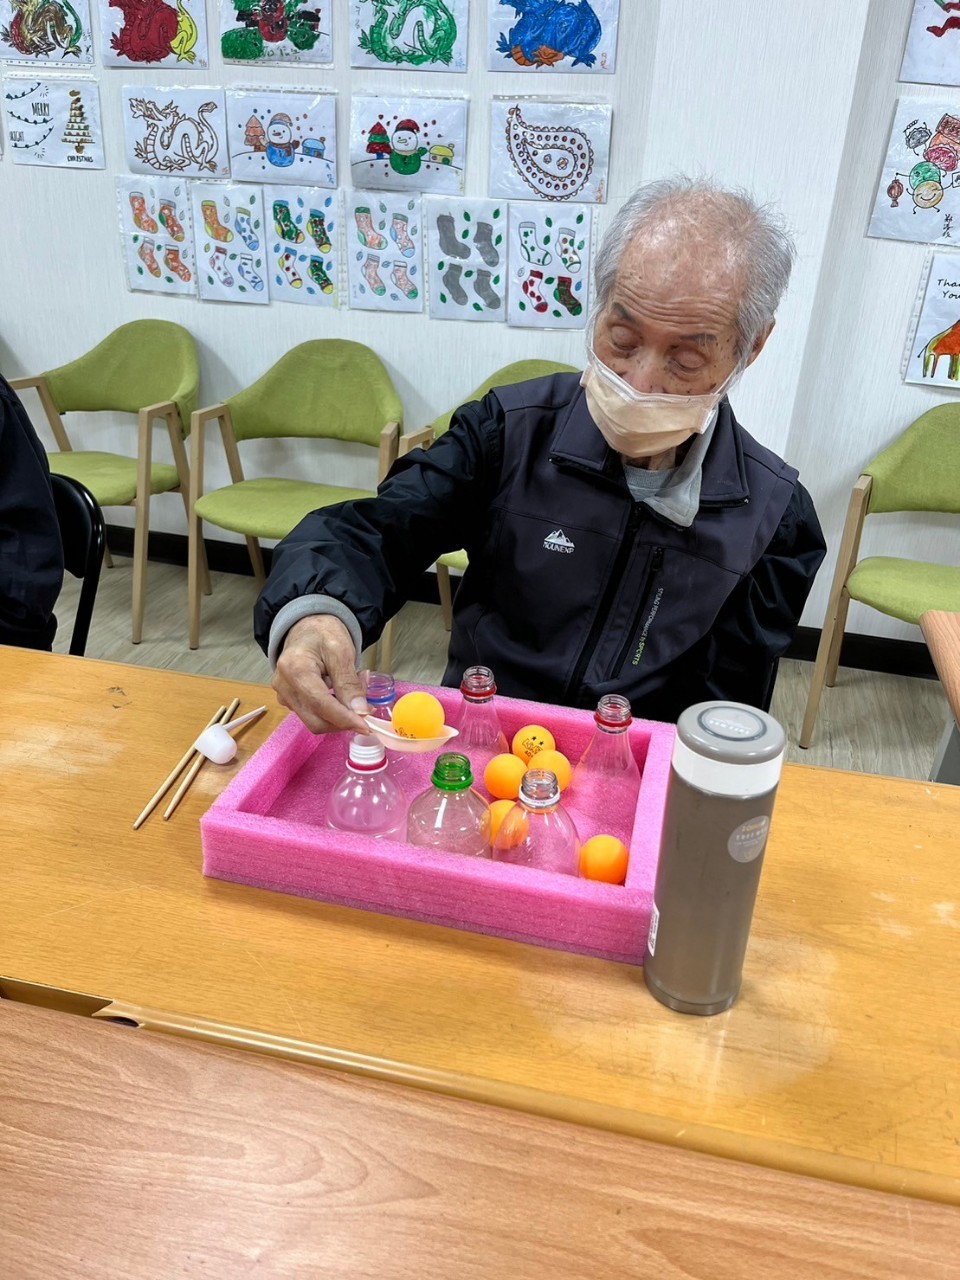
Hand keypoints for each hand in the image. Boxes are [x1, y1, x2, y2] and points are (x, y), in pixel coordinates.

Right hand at [272, 615, 370, 734]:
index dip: (345, 719)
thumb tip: (359, 711)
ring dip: (339, 714)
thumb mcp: (341, 651)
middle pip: (316, 720)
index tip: (366, 726)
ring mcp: (284, 695)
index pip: (321, 705)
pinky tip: (340, 692)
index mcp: (295, 669)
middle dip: (344, 719)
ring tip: (353, 690)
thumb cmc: (322, 633)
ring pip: (315, 721)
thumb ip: (349, 682)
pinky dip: (332, 711)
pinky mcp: (289, 701)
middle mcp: (284, 686)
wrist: (307, 627)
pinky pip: (313, 715)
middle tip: (366, 703)